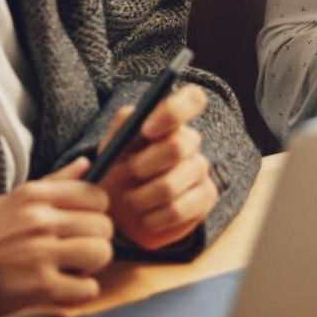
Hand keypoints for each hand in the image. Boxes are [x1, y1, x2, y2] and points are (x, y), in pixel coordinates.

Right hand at [0, 160, 114, 316]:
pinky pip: (88, 288)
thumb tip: (86, 163)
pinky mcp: (42, 287)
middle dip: (95, 239)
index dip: (95, 212)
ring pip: (101, 253)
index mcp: (35, 195)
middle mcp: (41, 221)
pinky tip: (63, 286)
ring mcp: (42, 253)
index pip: (96, 196)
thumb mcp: (14, 200)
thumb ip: (55, 182)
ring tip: (72, 266)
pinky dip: (80, 291)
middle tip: (78, 248)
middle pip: (103, 226)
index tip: (84, 222)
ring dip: (91, 264)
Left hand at [97, 83, 218, 251]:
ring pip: (172, 184)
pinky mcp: (206, 196)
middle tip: (129, 172)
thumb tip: (137, 118)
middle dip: (144, 164)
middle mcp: (189, 140)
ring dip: (142, 197)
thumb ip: (122, 127)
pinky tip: (146, 217)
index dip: (173, 112)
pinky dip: (153, 218)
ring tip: (131, 200)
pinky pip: (178, 210)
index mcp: (168, 120)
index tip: (146, 129)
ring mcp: (200, 168)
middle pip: (178, 146)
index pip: (193, 98)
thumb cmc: (114, 172)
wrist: (120, 214)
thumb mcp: (110, 147)